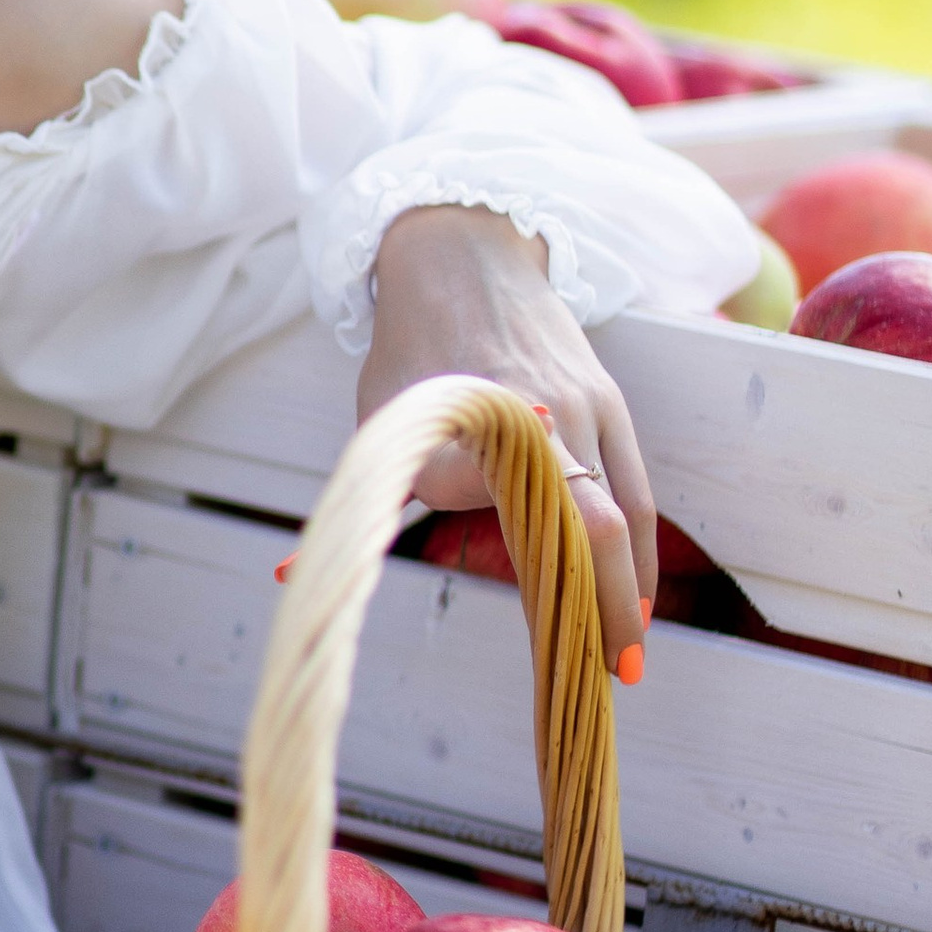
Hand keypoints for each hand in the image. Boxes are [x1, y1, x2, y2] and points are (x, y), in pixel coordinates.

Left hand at [358, 206, 655, 672]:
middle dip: (606, 608)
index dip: (555, 593)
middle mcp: (551, 421)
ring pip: (628, 514)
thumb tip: (293, 575)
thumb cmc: (411, 349)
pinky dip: (639, 545)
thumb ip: (376, 495)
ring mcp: (589, 409)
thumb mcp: (386, 421)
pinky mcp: (610, 401)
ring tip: (626, 648)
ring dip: (631, 587)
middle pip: (597, 531)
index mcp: (493, 431)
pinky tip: (635, 589)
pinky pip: (637, 487)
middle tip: (610, 674)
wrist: (465, 256)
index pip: (540, 529)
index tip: (561, 652)